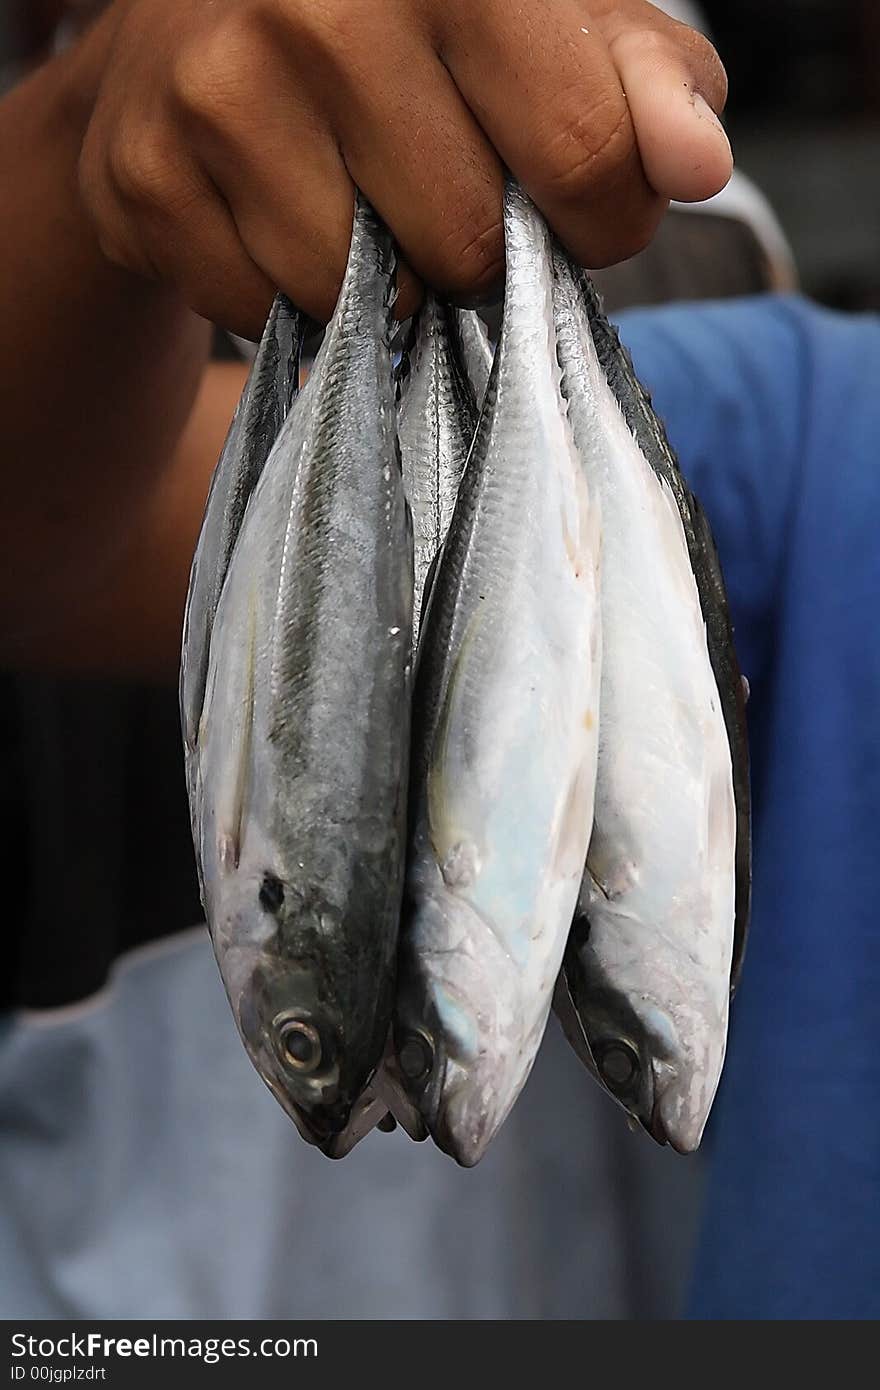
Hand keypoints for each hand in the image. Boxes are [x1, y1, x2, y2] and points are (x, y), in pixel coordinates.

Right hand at [76, 0, 730, 334]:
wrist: (195, 22)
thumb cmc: (403, 28)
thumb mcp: (548, 23)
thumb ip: (640, 83)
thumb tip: (694, 162)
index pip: (587, 153)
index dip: (599, 215)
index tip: (571, 203)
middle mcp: (322, 2)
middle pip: (466, 243)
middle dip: (475, 252)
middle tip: (441, 195)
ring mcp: (216, 87)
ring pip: (359, 293)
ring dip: (378, 281)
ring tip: (354, 202)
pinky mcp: (145, 174)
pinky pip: (265, 311)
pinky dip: (288, 295)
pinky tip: (276, 216)